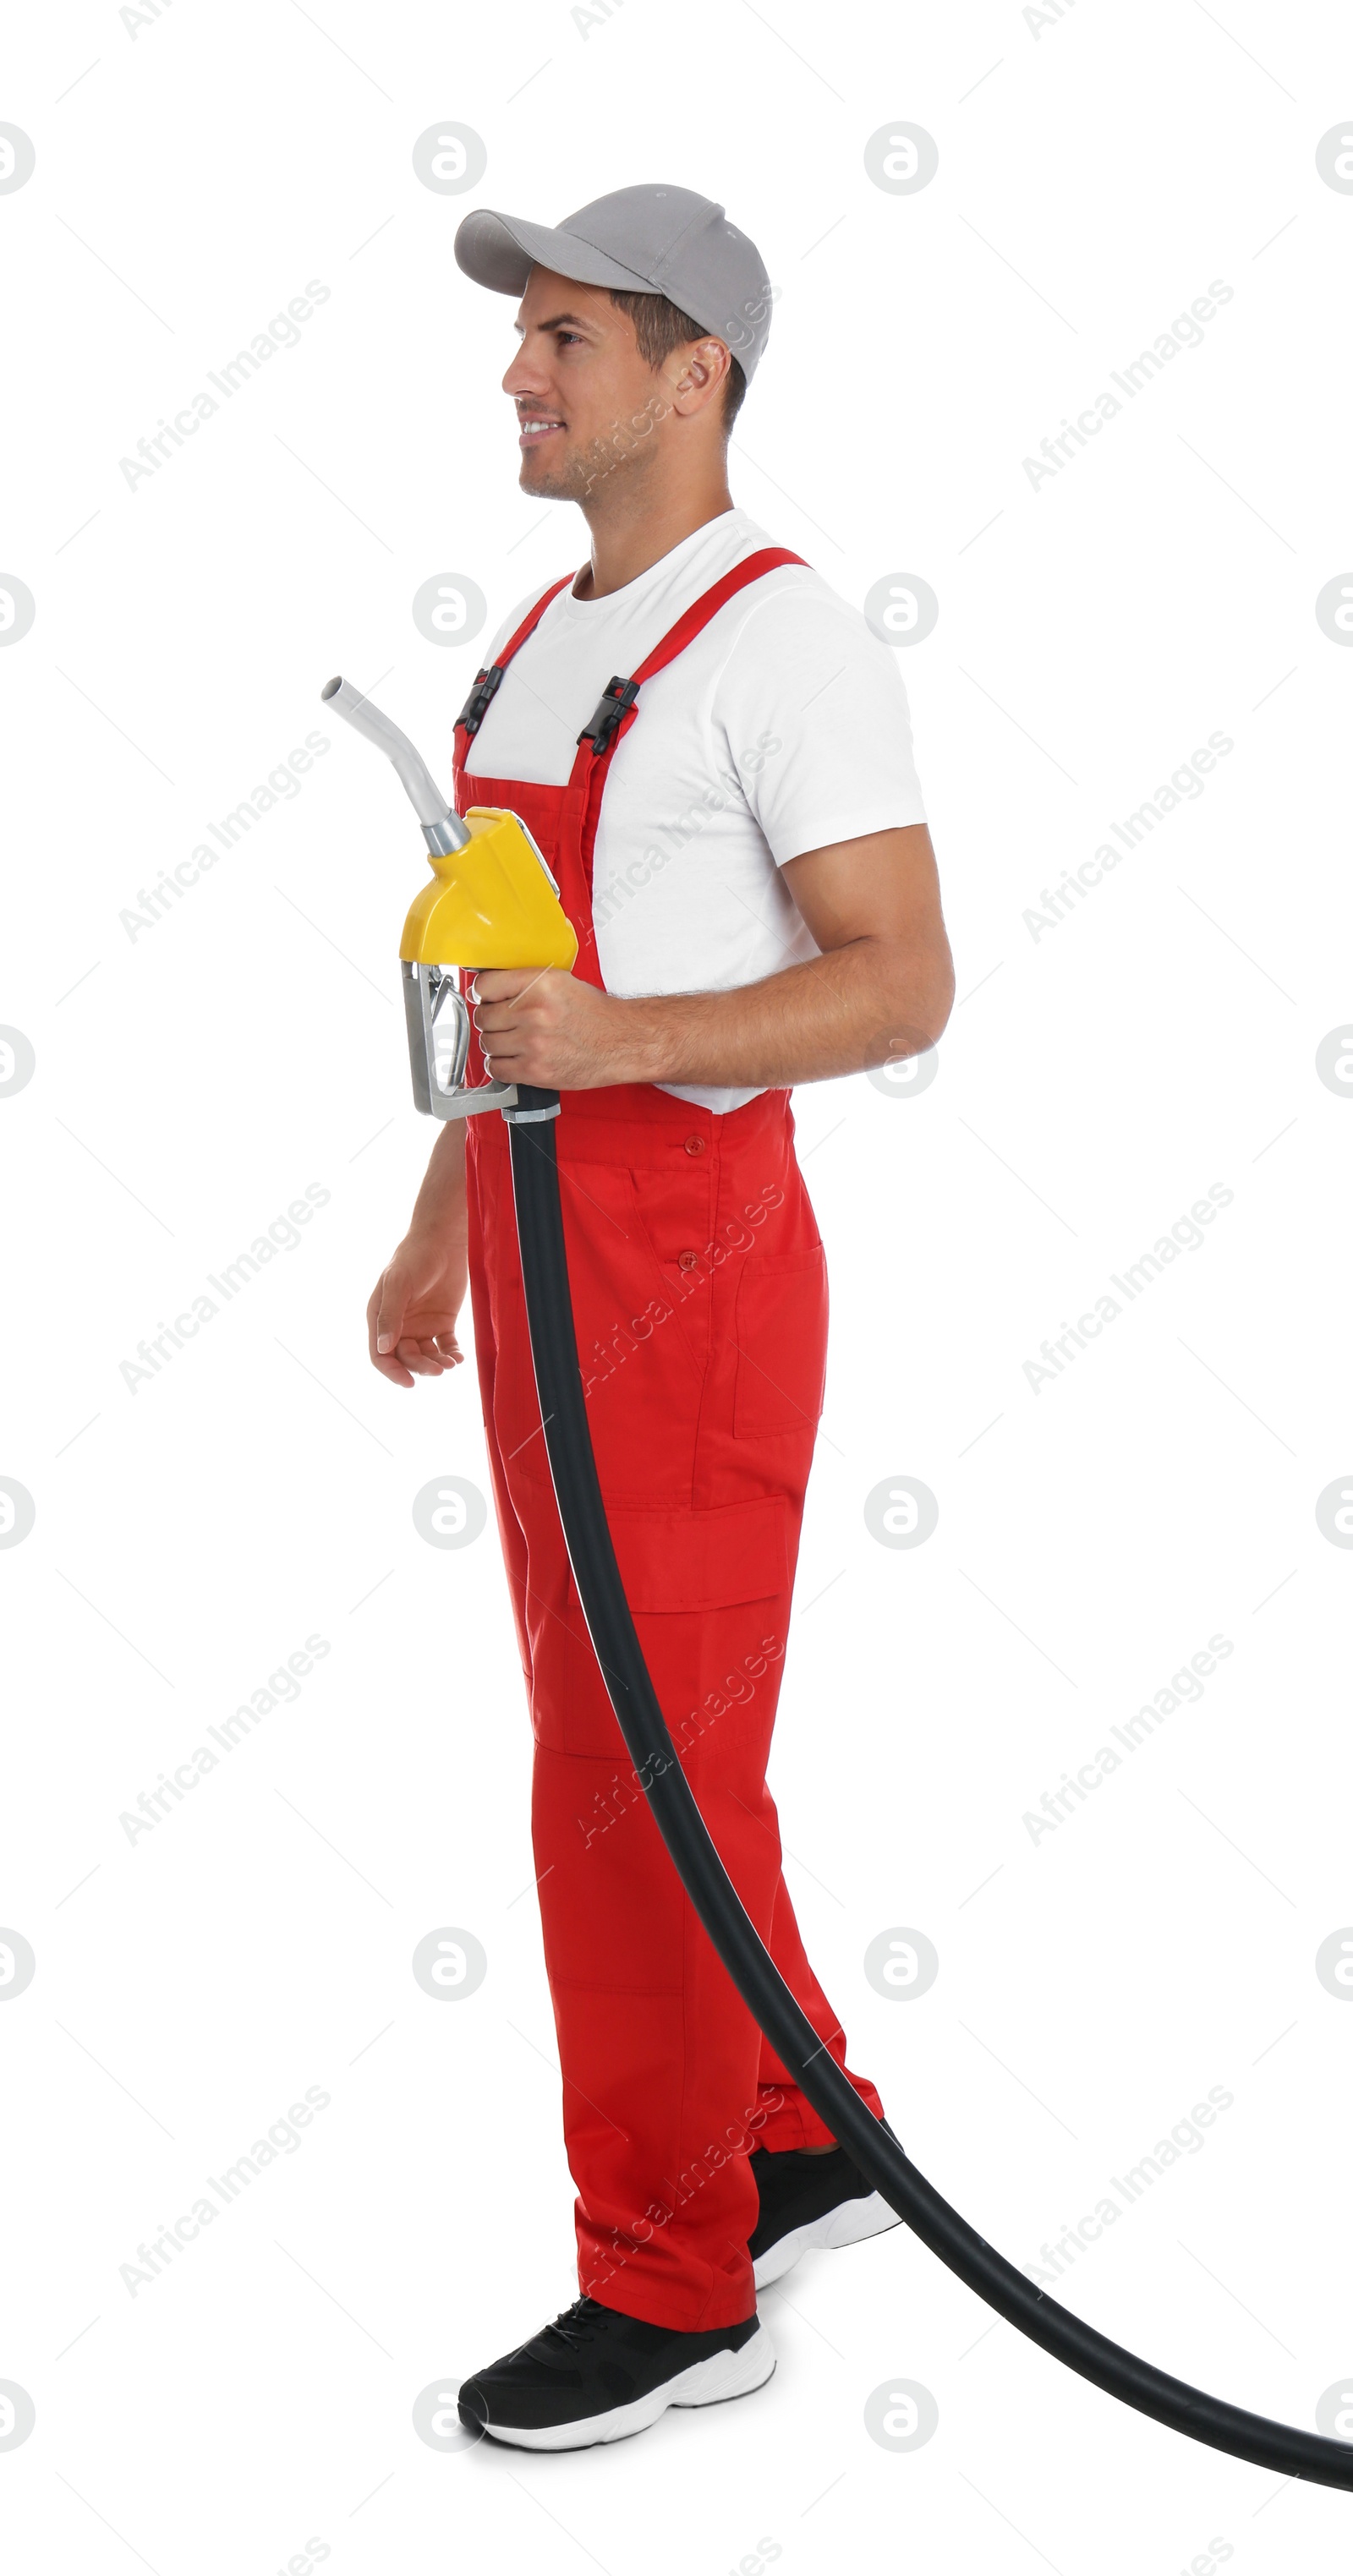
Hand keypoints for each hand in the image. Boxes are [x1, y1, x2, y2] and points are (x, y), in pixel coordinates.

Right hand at [368, 1230, 467, 1388]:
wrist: (443, 1241)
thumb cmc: (414, 1258)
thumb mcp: (398, 1285)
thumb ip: (390, 1316)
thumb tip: (383, 1349)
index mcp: (381, 1318)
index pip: (381, 1355)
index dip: (392, 1372)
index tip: (409, 1383)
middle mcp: (399, 1326)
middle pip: (406, 1358)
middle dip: (421, 1367)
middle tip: (438, 1369)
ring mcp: (421, 1325)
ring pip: (426, 1356)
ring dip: (437, 1364)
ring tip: (451, 1364)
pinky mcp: (442, 1322)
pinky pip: (445, 1346)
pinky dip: (452, 1354)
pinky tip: (459, 1357)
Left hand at [471, 966, 638, 1088]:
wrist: (621, 1043)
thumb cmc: (594, 1015)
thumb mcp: (561, 982)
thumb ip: (526, 983)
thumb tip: (491, 988)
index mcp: (539, 984)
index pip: (485, 986)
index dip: (482, 993)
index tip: (485, 998)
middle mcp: (534, 1012)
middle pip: (483, 1017)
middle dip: (490, 1020)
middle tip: (504, 1023)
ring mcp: (533, 1043)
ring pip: (487, 1044)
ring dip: (495, 1044)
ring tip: (512, 1042)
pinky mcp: (535, 1071)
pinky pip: (496, 1069)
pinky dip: (500, 1066)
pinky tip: (513, 1059)